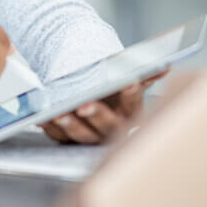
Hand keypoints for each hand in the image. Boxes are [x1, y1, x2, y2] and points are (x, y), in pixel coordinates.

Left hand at [40, 70, 167, 144]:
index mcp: (131, 113)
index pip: (134, 103)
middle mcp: (113, 129)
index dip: (131, 93)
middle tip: (85, 105)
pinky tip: (42, 118)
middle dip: (96, 115)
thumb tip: (164, 66)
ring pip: (81, 135)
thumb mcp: (128, 80)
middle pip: (107, 126)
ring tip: (59, 113)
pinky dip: (50, 127)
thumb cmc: (113, 91)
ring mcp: (91, 137)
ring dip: (70, 125)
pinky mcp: (70, 140)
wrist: (94, 98)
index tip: (129, 81)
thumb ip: (144, 73)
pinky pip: (59, 136)